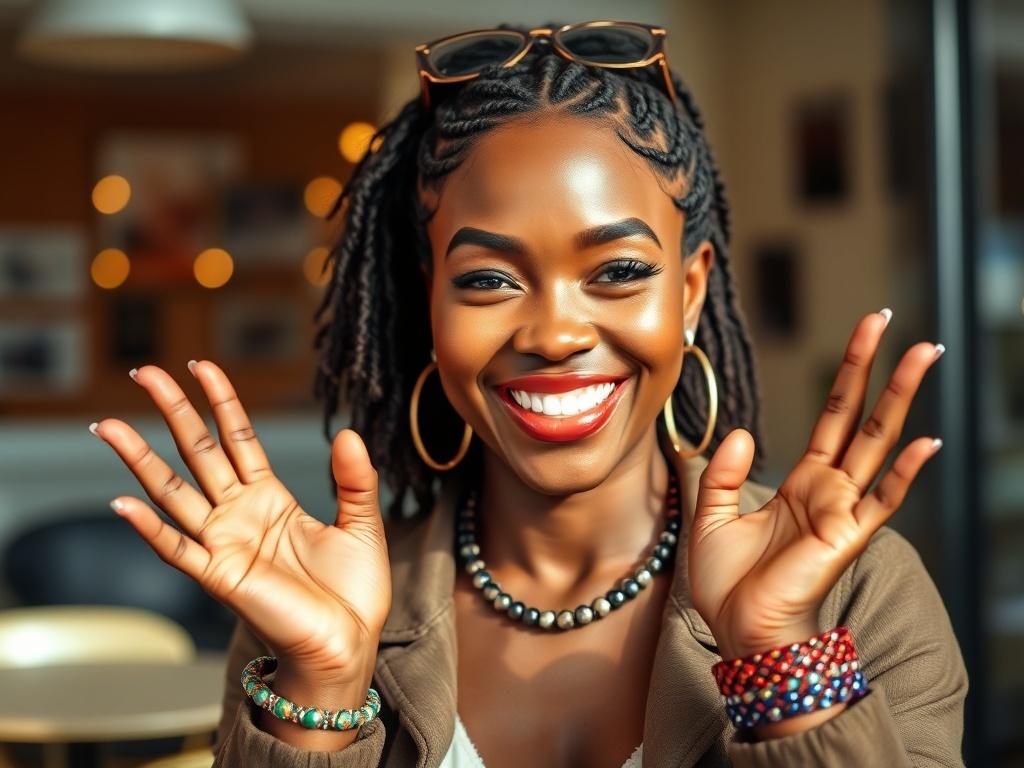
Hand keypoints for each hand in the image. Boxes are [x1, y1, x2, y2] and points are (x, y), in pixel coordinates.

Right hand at [91, 361, 391, 684]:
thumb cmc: (353, 592)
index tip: (200, 366)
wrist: (350, 644)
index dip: (221, 403)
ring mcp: (225, 545)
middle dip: (172, 412)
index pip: (238, 439)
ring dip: (141, 460)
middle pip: (197, 453)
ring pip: (174, 492)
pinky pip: (177, 550)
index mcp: (270, 499)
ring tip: (109, 425)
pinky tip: (123, 501)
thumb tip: (349, 432)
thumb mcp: (361, 524)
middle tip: (145, 373)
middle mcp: (240, 515)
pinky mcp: (221, 578)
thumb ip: (355, 480)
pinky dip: (149, 528)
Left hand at [685, 310, 942, 659]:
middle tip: (889, 317)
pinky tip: (928, 440)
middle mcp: (829, 488)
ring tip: (924, 354)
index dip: (848, 373)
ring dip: (901, 398)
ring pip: (878, 442)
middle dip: (874, 366)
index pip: (832, 415)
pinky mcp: (846, 537)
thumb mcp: (710, 516)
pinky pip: (882, 500)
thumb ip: (722, 472)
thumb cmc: (728, 584)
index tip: (867, 332)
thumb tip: (743, 432)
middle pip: (859, 415)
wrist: (739, 632)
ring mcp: (843, 510)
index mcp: (801, 481)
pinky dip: (906, 472)